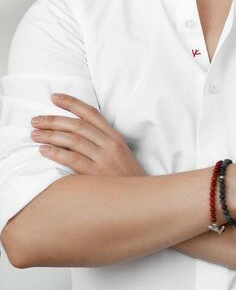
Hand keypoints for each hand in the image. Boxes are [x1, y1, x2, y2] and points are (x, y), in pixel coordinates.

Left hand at [30, 93, 146, 176]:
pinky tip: (44, 150)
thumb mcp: (120, 154)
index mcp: (115, 136)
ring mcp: (104, 159)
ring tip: (35, 134)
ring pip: (74, 140)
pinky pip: (73, 160)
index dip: (72, 103)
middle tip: (35, 120)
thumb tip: (73, 133)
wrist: (139, 200)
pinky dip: (57, 153)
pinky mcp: (97, 176)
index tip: (54, 97)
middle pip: (78, 125)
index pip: (91, 113)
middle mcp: (110, 144)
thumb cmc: (125, 178)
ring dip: (51, 135)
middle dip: (54, 120)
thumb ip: (102, 141)